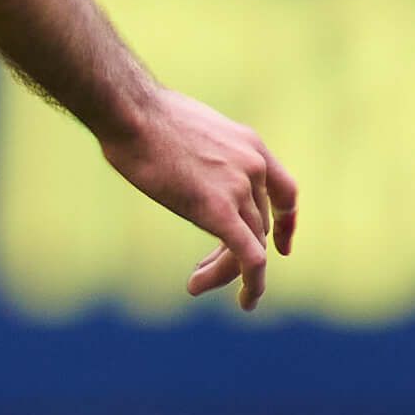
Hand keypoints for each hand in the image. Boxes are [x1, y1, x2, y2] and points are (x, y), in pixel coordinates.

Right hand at [98, 87, 298, 309]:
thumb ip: (198, 150)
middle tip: (201, 270)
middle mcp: (253, 166)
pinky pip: (249, 258)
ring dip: (224, 271)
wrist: (129, 111)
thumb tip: (181, 160)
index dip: (285, 221)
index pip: (283, 191)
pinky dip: (252, 284)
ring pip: (249, 246)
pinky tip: (246, 302)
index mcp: (249, 143)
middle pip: (257, 226)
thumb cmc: (138, 113)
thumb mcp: (184, 126)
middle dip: (232, 253)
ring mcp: (240, 188)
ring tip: (196, 284)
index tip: (281, 244)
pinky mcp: (220, 211)